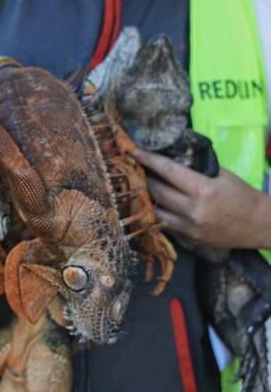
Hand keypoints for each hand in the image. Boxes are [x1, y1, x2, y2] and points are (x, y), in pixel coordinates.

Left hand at [133, 148, 270, 249]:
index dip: (148, 159)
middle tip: (134, 168)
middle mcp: (193, 210)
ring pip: (154, 209)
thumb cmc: (241, 195)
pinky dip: (157, 212)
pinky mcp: (189, 239)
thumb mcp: (221, 175)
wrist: (260, 225)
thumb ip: (195, 168)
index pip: (167, 170)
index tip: (134, 152)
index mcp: (203, 189)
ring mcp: (189, 227)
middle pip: (156, 190)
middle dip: (142, 177)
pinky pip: (164, 224)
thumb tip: (169, 157)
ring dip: (145, 197)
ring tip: (139, 186)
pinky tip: (153, 203)